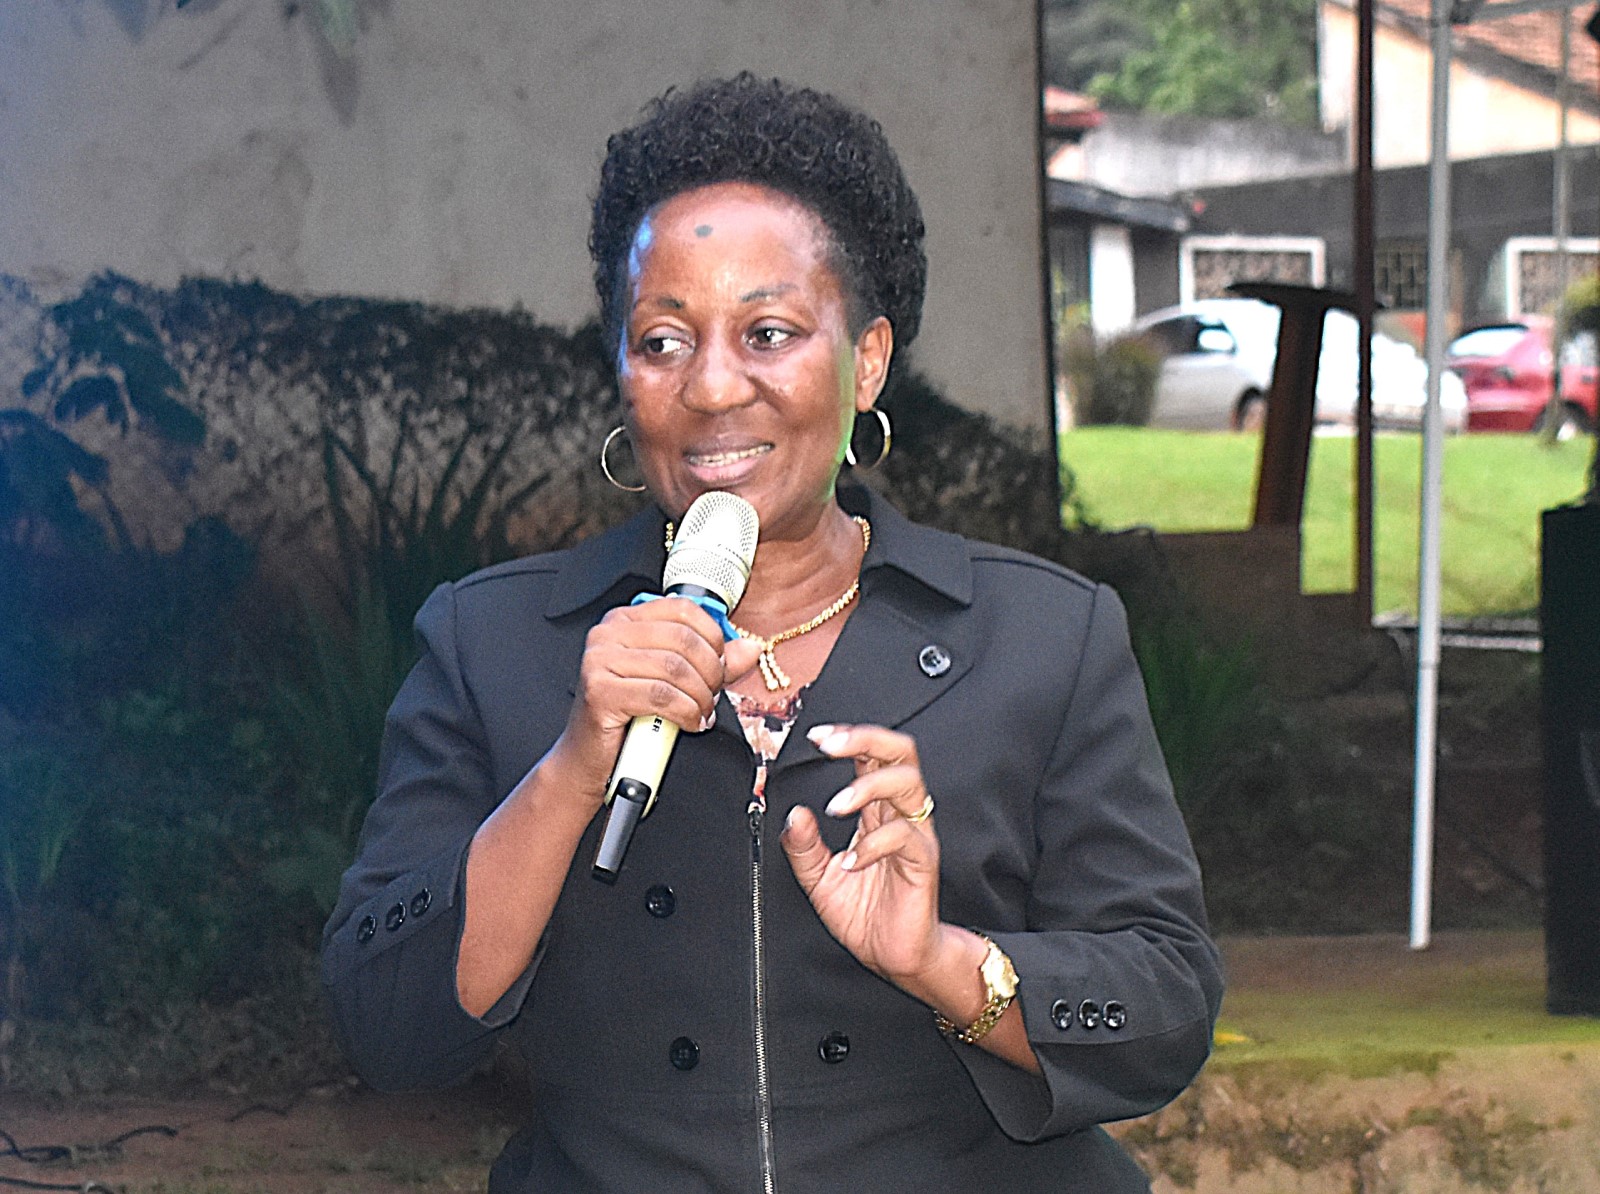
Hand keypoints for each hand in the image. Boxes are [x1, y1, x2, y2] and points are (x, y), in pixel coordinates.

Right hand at [558, 598, 762, 798]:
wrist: (590, 758)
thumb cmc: (630, 717)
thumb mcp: (674, 681)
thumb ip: (711, 661)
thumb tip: (750, 648)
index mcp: (625, 620)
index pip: (682, 609)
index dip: (713, 637)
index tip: (721, 665)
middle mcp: (608, 633)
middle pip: (683, 639)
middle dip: (710, 672)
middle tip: (713, 695)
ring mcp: (599, 661)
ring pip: (675, 669)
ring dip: (701, 697)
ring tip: (702, 713)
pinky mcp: (600, 691)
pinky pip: (661, 696)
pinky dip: (686, 713)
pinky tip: (690, 723)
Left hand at [780, 723, 946, 990]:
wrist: (892, 955)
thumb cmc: (864, 914)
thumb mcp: (819, 878)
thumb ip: (804, 846)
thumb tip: (793, 814)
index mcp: (876, 811)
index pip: (872, 756)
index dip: (848, 738)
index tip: (817, 737)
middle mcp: (899, 815)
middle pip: (900, 754)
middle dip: (866, 739)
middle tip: (830, 745)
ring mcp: (915, 836)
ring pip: (908, 785)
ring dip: (867, 787)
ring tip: (836, 805)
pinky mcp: (923, 863)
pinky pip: (906, 838)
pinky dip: (874, 844)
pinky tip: (851, 862)